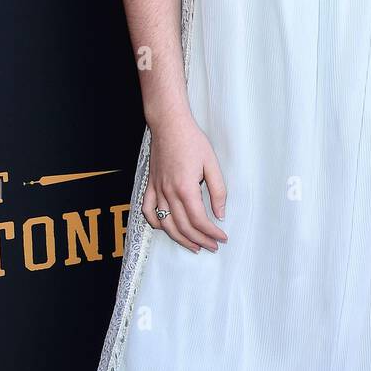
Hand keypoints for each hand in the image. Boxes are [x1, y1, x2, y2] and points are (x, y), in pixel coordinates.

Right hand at [143, 107, 228, 251]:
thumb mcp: (212, 163)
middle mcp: (169, 193)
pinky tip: (165, 228)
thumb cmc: (192, 141)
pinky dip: (155, 223)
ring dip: (180, 239)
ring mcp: (157, 190)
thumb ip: (218, 191)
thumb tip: (220, 214)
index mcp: (186, 188)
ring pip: (165, 224)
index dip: (212, 233)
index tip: (222, 238)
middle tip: (213, 246)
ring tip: (194, 246)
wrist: (169, 124)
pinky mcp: (150, 185)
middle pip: (183, 227)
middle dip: (200, 240)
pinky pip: (148, 210)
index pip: (199, 220)